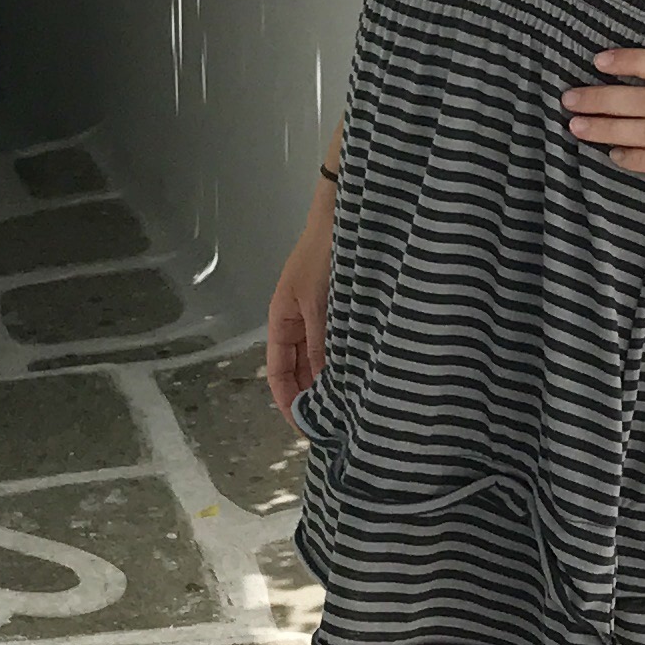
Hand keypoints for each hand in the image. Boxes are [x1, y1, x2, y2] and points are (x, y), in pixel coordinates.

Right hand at [266, 198, 331, 411]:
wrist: (347, 214)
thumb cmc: (325, 253)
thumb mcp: (319, 303)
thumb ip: (321, 343)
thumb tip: (324, 385)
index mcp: (282, 320)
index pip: (278, 372)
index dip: (288, 402)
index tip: (305, 430)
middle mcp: (301, 322)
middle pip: (301, 370)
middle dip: (313, 397)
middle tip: (335, 426)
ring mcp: (322, 316)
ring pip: (324, 359)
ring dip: (334, 380)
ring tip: (352, 408)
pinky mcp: (345, 309)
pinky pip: (342, 344)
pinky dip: (349, 362)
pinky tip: (366, 376)